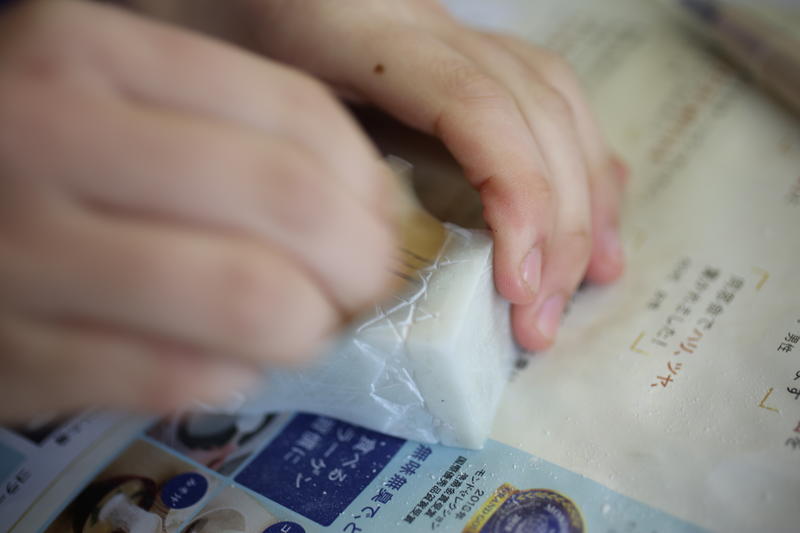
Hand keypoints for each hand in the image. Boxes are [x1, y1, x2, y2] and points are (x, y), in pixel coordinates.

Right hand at [0, 0, 394, 419]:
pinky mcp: (14, 357)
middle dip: (360, 263)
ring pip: (248, 302)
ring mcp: (23, 255)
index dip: (367, 185)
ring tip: (303, 325)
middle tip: (361, 286)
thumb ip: (231, 124)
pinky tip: (230, 360)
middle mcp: (50, 138)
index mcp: (91, 53)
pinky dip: (234, 375)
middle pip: (289, 206)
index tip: (381, 222)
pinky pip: (177, 378)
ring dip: (306, 326)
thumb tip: (369, 202)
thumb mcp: (112, 92)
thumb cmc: (33, 150)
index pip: (296, 116)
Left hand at [242, 0, 627, 350]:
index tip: (517, 287)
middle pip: (532, 115)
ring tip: (582, 285)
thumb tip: (371, 253)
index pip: (474, 106)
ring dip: (581, 204)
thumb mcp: (226, 87)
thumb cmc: (207, 27)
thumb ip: (295, 156)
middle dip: (554, 229)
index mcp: (365, 27)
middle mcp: (430, 23)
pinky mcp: (466, 54)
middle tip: (537, 325)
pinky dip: (582, 166)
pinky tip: (594, 217)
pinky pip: (550, 100)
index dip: (516, 195)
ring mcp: (456, 35)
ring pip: (556, 107)